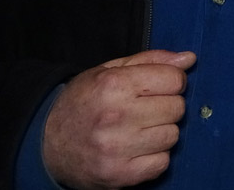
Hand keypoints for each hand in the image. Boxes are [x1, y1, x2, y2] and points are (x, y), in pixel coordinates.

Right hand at [43, 49, 195, 189]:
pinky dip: (155, 157)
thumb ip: (151, 60)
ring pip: (172, 136)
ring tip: (139, 129)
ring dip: (162, 132)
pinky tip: (137, 149)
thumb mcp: (109, 71)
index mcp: (113, 85)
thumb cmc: (82, 102)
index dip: (172, 81)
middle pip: (177, 108)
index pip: (175, 79)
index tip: (159, 86)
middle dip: (167, 106)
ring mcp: (117, 149)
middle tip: (147, 109)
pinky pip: (162, 163)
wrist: (45, 143)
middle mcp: (116, 116)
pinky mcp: (119, 175)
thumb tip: (188, 58)